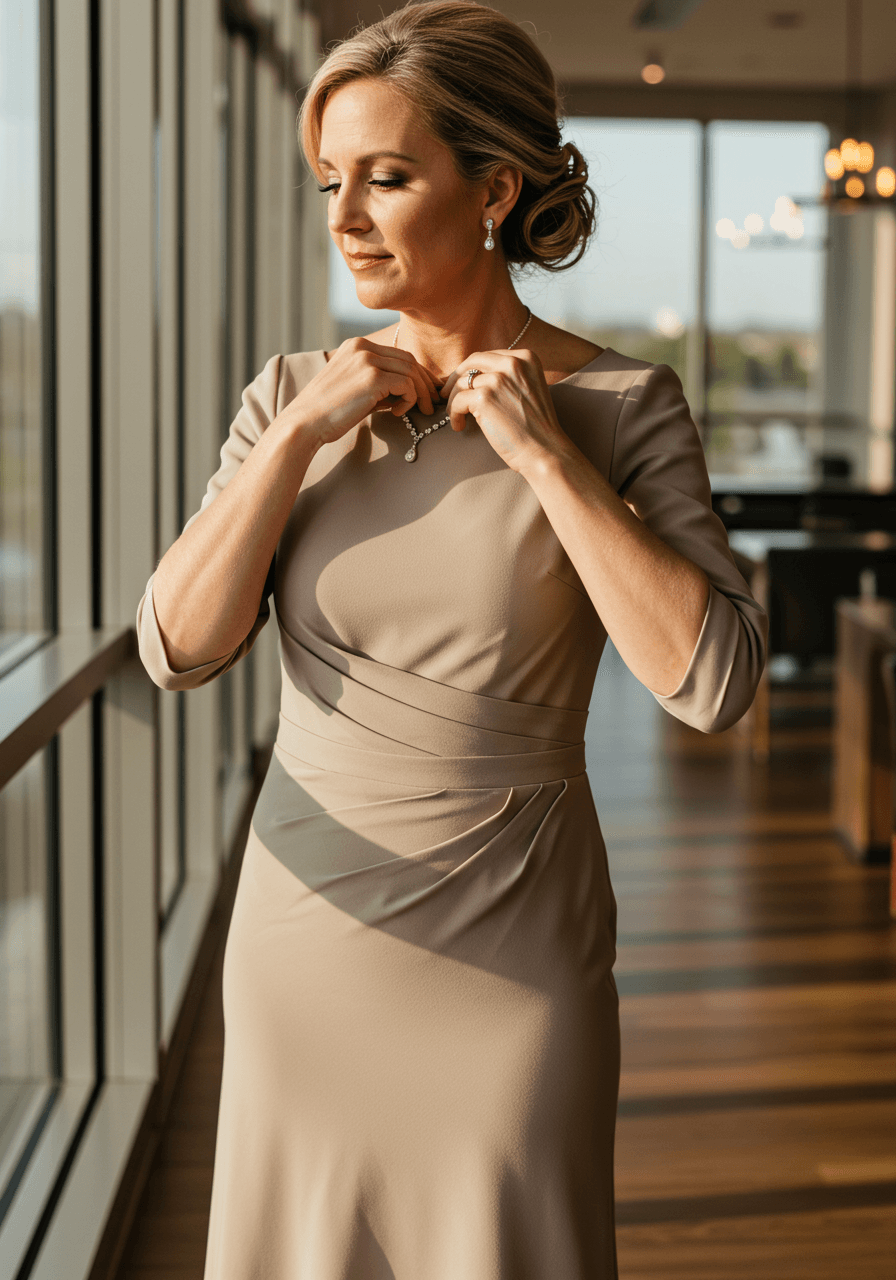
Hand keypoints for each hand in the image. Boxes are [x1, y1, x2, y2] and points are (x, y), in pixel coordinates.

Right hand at [286, 336, 439, 447]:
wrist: (305, 423)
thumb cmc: (328, 412)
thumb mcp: (354, 388)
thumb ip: (378, 383)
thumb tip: (407, 389)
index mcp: (357, 346)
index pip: (398, 354)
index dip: (417, 373)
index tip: (426, 391)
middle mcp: (362, 347)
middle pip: (408, 359)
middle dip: (425, 382)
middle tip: (432, 402)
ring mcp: (367, 360)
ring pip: (411, 371)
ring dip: (420, 393)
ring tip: (420, 411)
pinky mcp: (372, 378)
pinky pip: (406, 385)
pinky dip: (409, 400)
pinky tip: (398, 413)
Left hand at [438, 349, 567, 474]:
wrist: (545, 450)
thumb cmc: (536, 427)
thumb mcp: (528, 389)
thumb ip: (508, 377)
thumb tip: (474, 376)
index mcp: (526, 357)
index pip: (488, 356)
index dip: (471, 370)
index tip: (462, 382)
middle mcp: (512, 363)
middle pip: (471, 363)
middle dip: (455, 379)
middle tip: (447, 395)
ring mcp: (498, 379)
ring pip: (461, 383)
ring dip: (453, 401)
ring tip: (457, 416)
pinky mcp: (484, 397)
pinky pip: (457, 401)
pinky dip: (454, 414)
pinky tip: (459, 425)